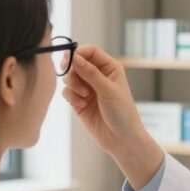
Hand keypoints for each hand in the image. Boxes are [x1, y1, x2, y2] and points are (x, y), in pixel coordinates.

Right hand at [61, 45, 163, 188]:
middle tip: (69, 74)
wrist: (121, 139)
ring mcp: (86, 88)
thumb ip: (90, 73)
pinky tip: (81, 104)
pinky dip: (71, 96)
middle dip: (72, 69)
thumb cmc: (122, 113)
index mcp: (109, 68)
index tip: (70, 59)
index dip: (79, 52)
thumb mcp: (108, 90)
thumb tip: (74, 57)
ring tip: (84, 95)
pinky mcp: (78, 101)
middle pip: (76, 62)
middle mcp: (97, 75)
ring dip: (72, 84)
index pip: (90, 51)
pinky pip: (66, 91)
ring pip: (69, 76)